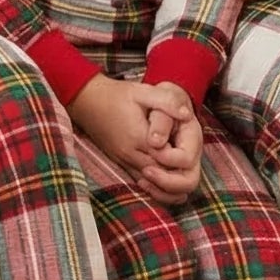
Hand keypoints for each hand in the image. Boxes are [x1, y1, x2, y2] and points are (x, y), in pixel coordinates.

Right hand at [70, 76, 197, 207]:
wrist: (88, 100)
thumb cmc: (117, 95)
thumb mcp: (143, 91)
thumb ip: (166, 102)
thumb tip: (187, 114)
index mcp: (139, 137)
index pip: (167, 159)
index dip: (182, 159)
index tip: (190, 151)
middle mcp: (131, 154)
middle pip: (160, 176)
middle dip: (177, 177)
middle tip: (191, 172)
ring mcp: (123, 160)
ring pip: (148, 184)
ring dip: (166, 188)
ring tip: (182, 189)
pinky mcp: (119, 162)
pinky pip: (137, 181)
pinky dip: (152, 188)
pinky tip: (164, 189)